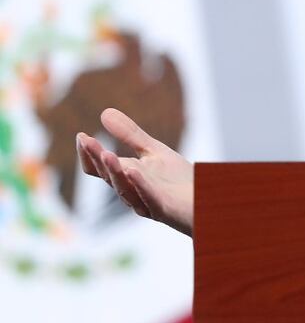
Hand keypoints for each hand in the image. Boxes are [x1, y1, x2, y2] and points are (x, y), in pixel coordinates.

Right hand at [76, 108, 193, 236]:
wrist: (205, 199)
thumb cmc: (177, 180)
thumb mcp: (153, 151)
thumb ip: (130, 135)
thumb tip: (104, 112)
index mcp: (126, 178)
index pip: (99, 169)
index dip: (89, 154)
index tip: (82, 136)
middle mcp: (131, 192)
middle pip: (109, 177)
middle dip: (98, 159)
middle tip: (87, 141)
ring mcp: (147, 203)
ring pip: (125, 190)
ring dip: (115, 172)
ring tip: (106, 154)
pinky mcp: (165, 210)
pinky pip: (150, 198)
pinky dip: (141, 185)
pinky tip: (133, 170)